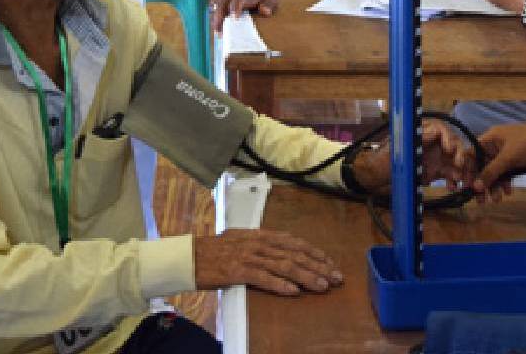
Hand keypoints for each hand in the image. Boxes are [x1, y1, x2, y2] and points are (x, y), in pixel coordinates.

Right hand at [193, 228, 342, 295]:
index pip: (294, 242)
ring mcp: (248, 256)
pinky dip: (280, 284)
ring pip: (284, 266)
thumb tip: (283, 250)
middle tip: (336, 277)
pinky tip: (294, 291)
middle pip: (295, 254)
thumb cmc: (214, 251)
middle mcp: (258, 243)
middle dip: (318, 266)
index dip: (314, 252)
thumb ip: (262, 244)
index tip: (330, 262)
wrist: (189, 256)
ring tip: (323, 285)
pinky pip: (263, 278)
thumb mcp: (241, 240)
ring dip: (306, 276)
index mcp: (260, 235)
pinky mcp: (238, 271)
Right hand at [211, 0, 278, 32]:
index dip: (235, 8)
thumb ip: (269, 4)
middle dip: (220, 17)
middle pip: (223, 3)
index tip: (234, 18)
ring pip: (216, 3)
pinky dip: (212, 11)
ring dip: (215, 17)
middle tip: (220, 32)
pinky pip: (213, 1)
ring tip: (216, 31)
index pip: (238, 0)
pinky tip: (213, 22)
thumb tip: (265, 11)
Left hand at [349, 120, 472, 192]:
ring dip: (463, 169)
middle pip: (452, 144)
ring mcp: (433, 157)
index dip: (448, 138)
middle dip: (460, 154)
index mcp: (420, 134)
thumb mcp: (396, 151)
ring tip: (464, 181)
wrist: (374, 179)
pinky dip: (456, 180)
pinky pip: (450, 173)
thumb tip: (434, 131)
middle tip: (460, 167)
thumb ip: (414, 142)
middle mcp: (430, 143)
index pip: (440, 130)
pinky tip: (455, 187)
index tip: (450, 150)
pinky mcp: (435, 171)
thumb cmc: (381, 161)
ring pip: (455, 159)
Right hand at [470, 113, 525, 201]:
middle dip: (482, 183)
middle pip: (482, 166)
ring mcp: (506, 156)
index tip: (466, 185)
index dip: (468, 169)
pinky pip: (506, 175)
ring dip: (494, 186)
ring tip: (497, 200)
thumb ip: (491, 171)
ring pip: (495, 173)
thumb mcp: (509, 157)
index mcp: (490, 139)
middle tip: (481, 200)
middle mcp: (495, 147)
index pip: (472, 154)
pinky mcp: (516, 163)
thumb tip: (475, 187)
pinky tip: (508, 192)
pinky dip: (505, 184)